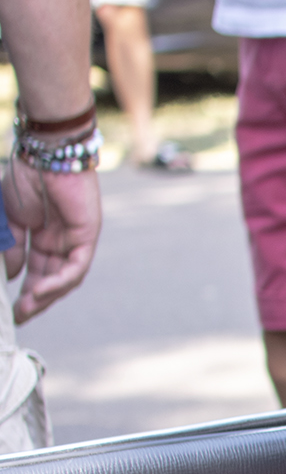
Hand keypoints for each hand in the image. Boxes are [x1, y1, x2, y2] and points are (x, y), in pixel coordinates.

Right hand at [2, 159, 100, 322]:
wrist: (44, 155)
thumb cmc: (27, 178)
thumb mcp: (11, 219)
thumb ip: (12, 248)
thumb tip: (9, 276)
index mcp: (43, 237)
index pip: (36, 271)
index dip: (23, 290)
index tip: (9, 309)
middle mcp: (61, 242)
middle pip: (51, 279)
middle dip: (35, 300)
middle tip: (19, 317)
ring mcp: (75, 240)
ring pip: (65, 278)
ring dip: (46, 295)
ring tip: (27, 309)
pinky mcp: (87, 236)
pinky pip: (76, 267)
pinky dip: (59, 280)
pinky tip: (40, 291)